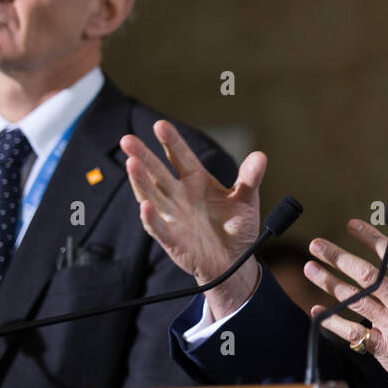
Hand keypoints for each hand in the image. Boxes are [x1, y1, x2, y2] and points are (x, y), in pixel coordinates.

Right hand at [119, 120, 265, 316]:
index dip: (171, 142)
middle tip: (127, 139)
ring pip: (152, 196)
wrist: (235, 261)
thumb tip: (260, 156)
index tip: (160, 125)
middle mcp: (180, 196)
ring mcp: (174, 217)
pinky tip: (146, 206)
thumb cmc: (236, 227)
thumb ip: (250, 179)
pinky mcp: (173, 240)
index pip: (181, 157)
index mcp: (197, 181)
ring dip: (141, 181)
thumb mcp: (246, 200)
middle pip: (158, 172)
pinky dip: (152, 218)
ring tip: (131, 163)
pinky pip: (159, 228)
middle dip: (143, 156)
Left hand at [305, 219, 387, 387]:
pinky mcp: (383, 347)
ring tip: (310, 269)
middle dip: (339, 257)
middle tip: (317, 245)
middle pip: (367, 274)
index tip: (351, 225)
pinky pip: (352, 331)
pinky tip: (317, 309)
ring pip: (355, 298)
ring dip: (329, 281)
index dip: (370, 238)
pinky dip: (333, 319)